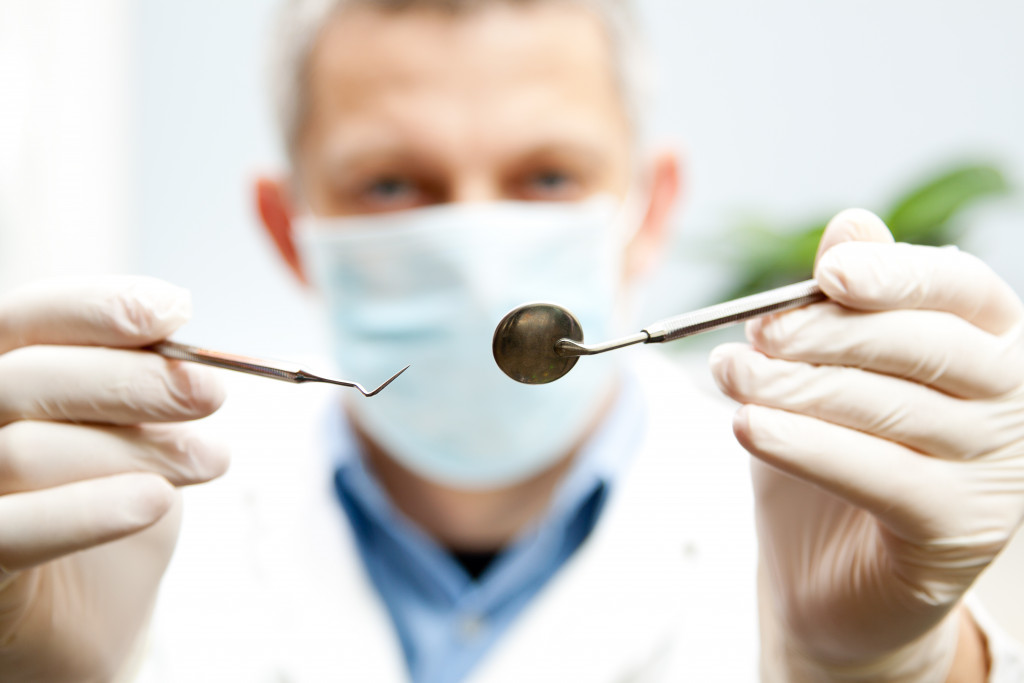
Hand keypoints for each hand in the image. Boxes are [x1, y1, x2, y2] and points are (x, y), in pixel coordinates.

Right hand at [0, 277, 227, 681]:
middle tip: (211, 394)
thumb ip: (139, 379)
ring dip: (136, 451)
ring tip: (208, 460)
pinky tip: (155, 500)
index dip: (96, 307)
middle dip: (133, 380)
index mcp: (0, 375)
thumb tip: (172, 323)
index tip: (176, 310)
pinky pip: (11, 531)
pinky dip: (87, 512)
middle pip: (27, 377)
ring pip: (26, 451)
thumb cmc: (107, 508)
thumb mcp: (133, 430)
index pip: (25, 318)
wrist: (90, 620)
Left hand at [710, 209, 1023, 680]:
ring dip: (797, 385)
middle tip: (755, 335)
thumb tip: (851, 223)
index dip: (897, 275)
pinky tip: (747, 425)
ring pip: (892, 408)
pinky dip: (804, 445)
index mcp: (989, 343)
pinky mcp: (959, 530)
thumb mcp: (825, 371)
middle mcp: (1011, 400)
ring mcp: (996, 470)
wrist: (827, 579)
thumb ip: (840, 303)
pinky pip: (877, 474)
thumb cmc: (830, 459)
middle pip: (927, 345)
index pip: (960, 289)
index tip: (829, 273)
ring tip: (731, 375)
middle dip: (829, 333)